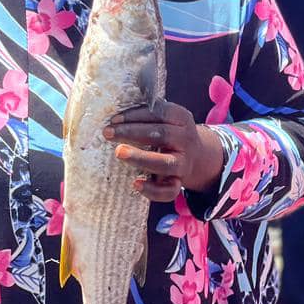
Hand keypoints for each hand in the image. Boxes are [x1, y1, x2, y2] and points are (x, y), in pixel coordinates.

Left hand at [103, 99, 223, 201]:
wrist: (196, 156)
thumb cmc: (170, 133)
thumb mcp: (166, 119)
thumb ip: (148, 114)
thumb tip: (117, 115)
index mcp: (182, 118)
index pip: (160, 112)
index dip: (136, 115)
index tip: (114, 119)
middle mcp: (186, 140)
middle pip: (162, 135)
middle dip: (132, 132)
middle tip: (108, 132)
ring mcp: (184, 163)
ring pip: (165, 163)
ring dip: (141, 158)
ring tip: (118, 152)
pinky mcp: (180, 182)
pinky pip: (169, 191)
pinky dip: (152, 189)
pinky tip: (136, 184)